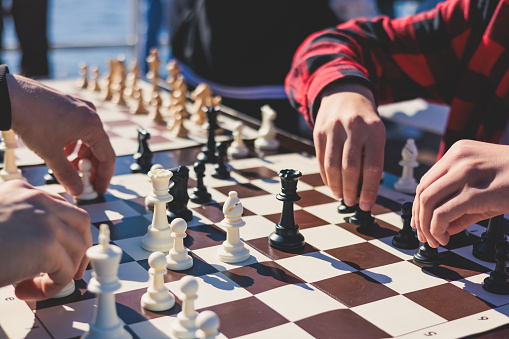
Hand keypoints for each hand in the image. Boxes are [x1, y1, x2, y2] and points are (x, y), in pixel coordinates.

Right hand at [0, 180, 91, 299]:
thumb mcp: (1, 223)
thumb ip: (24, 225)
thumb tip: (51, 248)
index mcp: (23, 190)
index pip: (62, 208)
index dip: (67, 233)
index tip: (62, 252)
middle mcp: (37, 199)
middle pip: (81, 222)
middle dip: (80, 249)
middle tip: (70, 271)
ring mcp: (44, 219)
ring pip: (77, 249)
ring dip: (62, 272)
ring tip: (34, 285)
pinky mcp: (46, 244)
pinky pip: (66, 272)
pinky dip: (52, 287)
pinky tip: (25, 290)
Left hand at [7, 74, 115, 195]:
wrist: (11, 95)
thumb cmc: (31, 119)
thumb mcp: (50, 153)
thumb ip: (66, 175)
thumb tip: (77, 191)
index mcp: (92, 126)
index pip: (107, 157)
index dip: (104, 176)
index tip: (99, 189)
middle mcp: (91, 115)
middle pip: (99, 148)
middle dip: (92, 168)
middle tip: (85, 183)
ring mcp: (81, 109)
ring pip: (89, 139)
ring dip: (82, 157)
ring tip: (70, 169)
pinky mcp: (70, 106)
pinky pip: (80, 129)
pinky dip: (75, 144)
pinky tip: (62, 151)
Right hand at [314, 82, 384, 210]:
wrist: (344, 95)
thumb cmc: (364, 121)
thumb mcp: (376, 134)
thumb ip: (372, 158)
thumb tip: (365, 190)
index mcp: (374, 130)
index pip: (372, 166)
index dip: (369, 189)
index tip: (366, 204)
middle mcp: (353, 127)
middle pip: (350, 168)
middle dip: (351, 190)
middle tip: (352, 202)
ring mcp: (333, 128)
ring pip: (332, 165)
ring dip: (336, 186)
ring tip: (341, 195)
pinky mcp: (319, 131)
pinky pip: (321, 159)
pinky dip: (325, 176)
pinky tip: (331, 184)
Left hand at [412, 140, 508, 246]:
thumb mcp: (484, 185)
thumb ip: (459, 202)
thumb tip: (441, 227)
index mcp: (458, 152)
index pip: (425, 181)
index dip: (418, 205)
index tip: (420, 223)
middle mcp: (458, 158)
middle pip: (422, 191)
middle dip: (418, 217)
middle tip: (425, 236)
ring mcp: (466, 173)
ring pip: (427, 202)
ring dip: (425, 226)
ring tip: (435, 240)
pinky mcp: (476, 192)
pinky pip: (442, 213)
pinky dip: (436, 229)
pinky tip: (445, 238)